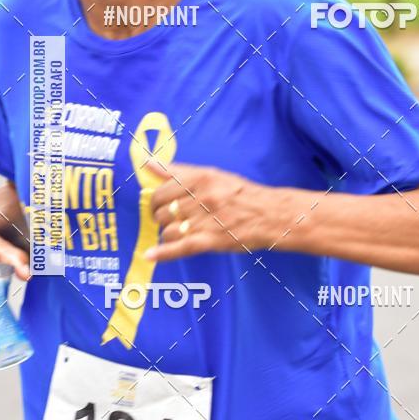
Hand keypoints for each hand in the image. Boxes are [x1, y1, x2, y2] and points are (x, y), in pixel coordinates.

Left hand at [145, 162, 278, 261]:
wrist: (271, 214)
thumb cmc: (242, 194)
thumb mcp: (212, 175)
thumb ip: (178, 171)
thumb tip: (147, 163)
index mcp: (200, 179)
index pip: (161, 190)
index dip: (156, 200)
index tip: (159, 204)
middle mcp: (201, 197)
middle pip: (162, 211)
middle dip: (160, 217)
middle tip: (169, 219)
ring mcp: (205, 220)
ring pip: (168, 230)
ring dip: (168, 234)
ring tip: (178, 233)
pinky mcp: (211, 240)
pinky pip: (180, 247)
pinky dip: (163, 253)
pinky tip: (150, 255)